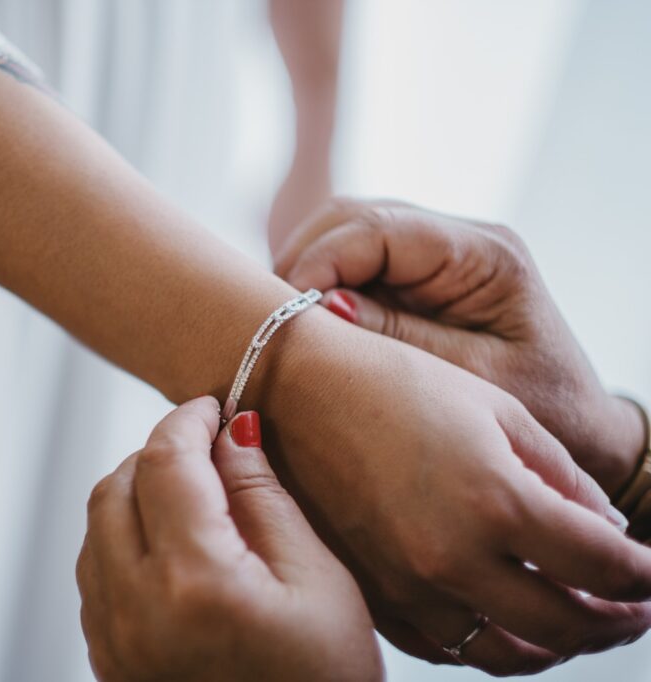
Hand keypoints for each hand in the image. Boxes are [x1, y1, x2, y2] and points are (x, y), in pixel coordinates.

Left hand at [77, 397, 382, 681]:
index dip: (187, 420)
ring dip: (134, 494)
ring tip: (191, 495)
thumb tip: (233, 430)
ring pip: (95, 528)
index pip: (166, 461)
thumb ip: (265, 497)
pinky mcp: (108, 662)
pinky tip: (171, 546)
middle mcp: (136, 610)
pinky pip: (95, 575)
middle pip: (115, 486)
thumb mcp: (319, 584)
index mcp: (194, 582)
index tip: (211, 407)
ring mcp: (113, 641)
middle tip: (204, 448)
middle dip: (155, 453)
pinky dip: (122, 540)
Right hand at [249, 302, 650, 675]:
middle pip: (564, 624)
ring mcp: (406, 582)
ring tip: (575, 623)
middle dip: (615, 621)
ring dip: (555, 646)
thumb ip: (560, 476)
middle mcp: (451, 555)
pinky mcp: (372, 590)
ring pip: (504, 652)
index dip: (644, 577)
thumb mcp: (495, 409)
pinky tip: (501, 622)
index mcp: (494, 499)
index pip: (603, 566)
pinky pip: (444, 647)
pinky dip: (486, 645)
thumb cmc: (391, 382)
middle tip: (633, 610)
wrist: (295, 389)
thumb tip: (606, 532)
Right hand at [274, 198, 646, 495]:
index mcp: (483, 254)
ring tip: (282, 323)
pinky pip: (350, 264)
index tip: (285, 309)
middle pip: (351, 217)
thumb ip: (401, 339)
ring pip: (341, 233)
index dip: (320, 260)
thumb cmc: (545, 413)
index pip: (378, 228)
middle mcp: (456, 240)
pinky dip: (318, 286)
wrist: (580, 430)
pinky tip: (304, 325)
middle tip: (270, 317)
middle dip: (301, 259)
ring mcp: (433, 254)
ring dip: (304, 270)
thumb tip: (322, 305)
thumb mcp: (476, 381)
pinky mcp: (414, 277)